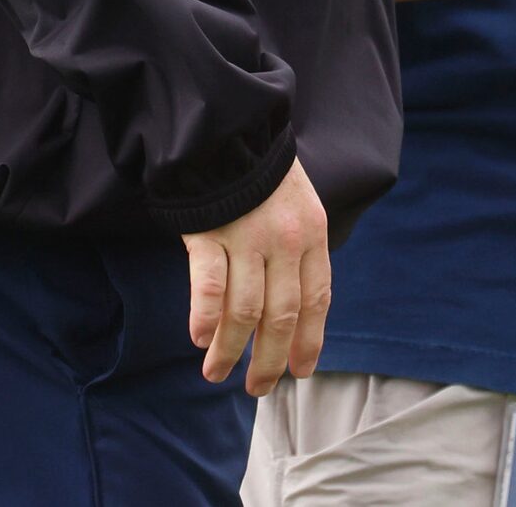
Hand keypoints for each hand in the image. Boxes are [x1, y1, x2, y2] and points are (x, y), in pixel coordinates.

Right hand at [182, 158, 330, 396]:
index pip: (316, 299)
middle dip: (269, 359)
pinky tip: (199, 338)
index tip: (299, 372)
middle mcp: (285, 240)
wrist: (230, 127)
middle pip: (281, 315)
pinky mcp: (209, 231)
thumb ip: (299, 251)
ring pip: (244, 310)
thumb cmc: (261, 173)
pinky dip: (205, 315)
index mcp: (312, 234)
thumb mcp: (299, 206)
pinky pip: (209, 284)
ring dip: (229, 349)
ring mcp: (247, 236)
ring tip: (216, 374)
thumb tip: (293, 310)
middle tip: (257, 389)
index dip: (309, 340)